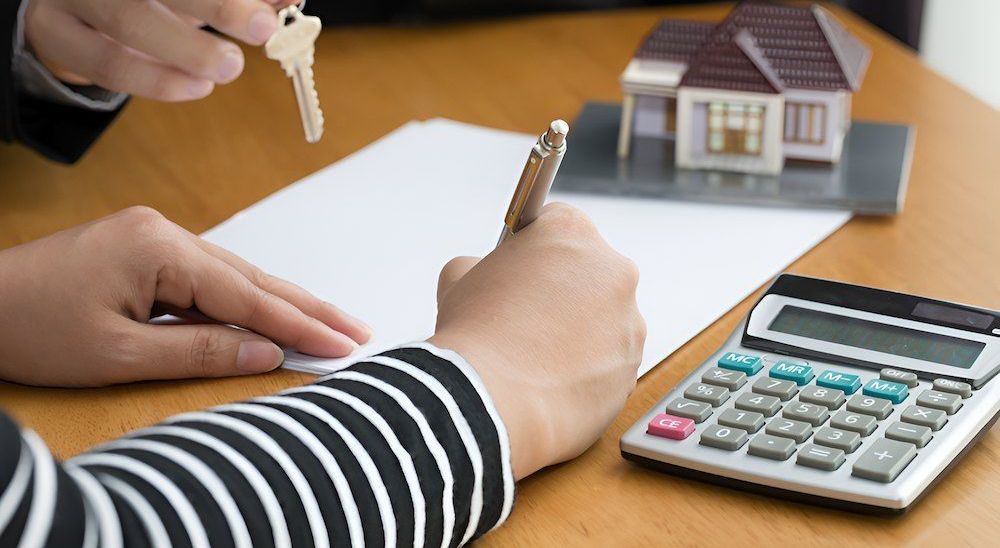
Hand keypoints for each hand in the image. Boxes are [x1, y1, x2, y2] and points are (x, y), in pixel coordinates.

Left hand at [0, 206, 370, 386]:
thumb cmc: (32, 329)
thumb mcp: (119, 354)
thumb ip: (200, 350)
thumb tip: (267, 352)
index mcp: (159, 249)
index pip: (246, 294)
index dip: (300, 323)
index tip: (344, 342)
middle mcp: (164, 233)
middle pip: (251, 276)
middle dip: (307, 306)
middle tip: (357, 328)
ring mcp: (155, 237)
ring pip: (234, 275)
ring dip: (280, 302)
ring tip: (329, 323)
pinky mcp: (146, 248)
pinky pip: (208, 277)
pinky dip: (243, 300)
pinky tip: (270, 315)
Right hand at [24, 0, 295, 100]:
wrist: (64, 9)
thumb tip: (292, 0)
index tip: (271, 11)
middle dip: (217, 5)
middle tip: (262, 27)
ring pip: (129, 23)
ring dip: (187, 50)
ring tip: (230, 67)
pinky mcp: (55, 34)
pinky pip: (108, 63)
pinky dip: (158, 81)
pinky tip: (198, 88)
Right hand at [429, 203, 644, 479]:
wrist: (493, 403)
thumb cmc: (474, 337)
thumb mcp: (458, 278)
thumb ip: (480, 264)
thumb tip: (482, 273)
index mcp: (571, 232)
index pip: (559, 224)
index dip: (536, 249)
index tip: (525, 268)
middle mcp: (612, 269)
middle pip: (589, 272)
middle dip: (563, 290)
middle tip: (527, 317)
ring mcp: (629, 321)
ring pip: (603, 320)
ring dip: (578, 332)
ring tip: (536, 357)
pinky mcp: (632, 368)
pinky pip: (608, 362)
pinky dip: (586, 370)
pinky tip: (550, 381)